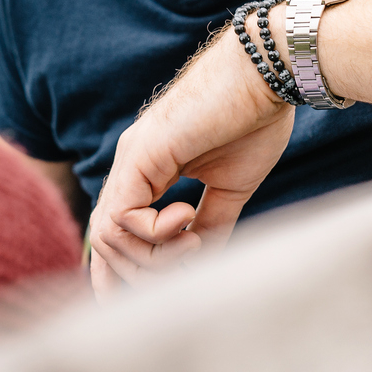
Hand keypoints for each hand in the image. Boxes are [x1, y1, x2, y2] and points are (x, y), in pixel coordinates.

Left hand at [86, 26, 295, 296]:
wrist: (268, 70)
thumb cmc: (255, 119)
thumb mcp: (231, 187)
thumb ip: (211, 223)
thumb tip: (201, 263)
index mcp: (147, 171)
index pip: (113, 233)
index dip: (118, 276)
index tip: (146, 302)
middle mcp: (130, 166)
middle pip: (104, 243)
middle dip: (141, 274)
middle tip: (193, 258)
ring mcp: (132, 159)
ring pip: (107, 237)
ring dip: (152, 258)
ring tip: (195, 241)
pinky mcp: (142, 154)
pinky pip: (123, 216)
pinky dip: (154, 233)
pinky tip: (187, 219)